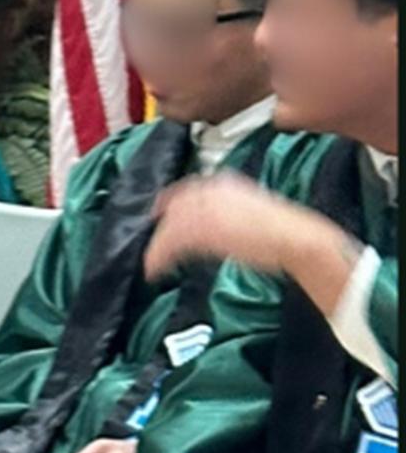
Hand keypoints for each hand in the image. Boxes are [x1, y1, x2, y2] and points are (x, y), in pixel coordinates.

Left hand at [143, 172, 344, 280]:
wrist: (298, 240)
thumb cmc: (285, 231)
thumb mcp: (252, 210)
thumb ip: (228, 211)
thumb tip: (213, 224)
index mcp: (225, 182)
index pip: (187, 190)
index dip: (170, 204)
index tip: (160, 216)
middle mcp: (211, 191)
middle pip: (173, 207)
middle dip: (161, 227)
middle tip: (154, 245)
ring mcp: (206, 210)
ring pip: (169, 228)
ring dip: (157, 248)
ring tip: (153, 265)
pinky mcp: (204, 232)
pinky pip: (170, 245)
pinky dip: (158, 258)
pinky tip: (155, 270)